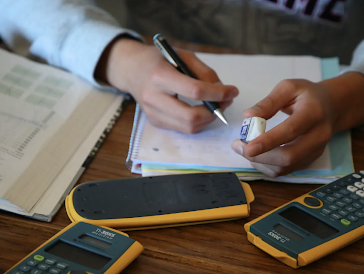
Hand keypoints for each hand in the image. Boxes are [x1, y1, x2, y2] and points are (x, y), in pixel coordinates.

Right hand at [97, 38, 238, 132]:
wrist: (131, 70)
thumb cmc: (159, 60)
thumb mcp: (182, 55)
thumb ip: (204, 72)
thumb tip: (222, 91)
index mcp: (159, 76)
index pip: (194, 90)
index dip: (218, 93)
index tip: (233, 91)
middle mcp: (153, 97)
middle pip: (191, 116)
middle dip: (214, 112)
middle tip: (226, 102)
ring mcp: (152, 113)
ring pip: (189, 127)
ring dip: (208, 119)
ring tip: (216, 105)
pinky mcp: (155, 122)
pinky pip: (183, 129)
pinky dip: (198, 122)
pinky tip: (203, 110)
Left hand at [231, 72, 363, 176]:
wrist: (332, 107)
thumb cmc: (307, 95)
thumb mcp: (288, 88)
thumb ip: (268, 102)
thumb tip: (248, 116)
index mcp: (313, 113)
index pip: (290, 131)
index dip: (268, 142)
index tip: (247, 147)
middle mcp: (318, 135)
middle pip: (289, 156)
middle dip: (260, 156)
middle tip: (238, 147)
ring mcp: (316, 151)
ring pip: (285, 167)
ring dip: (260, 162)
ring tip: (245, 149)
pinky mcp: (310, 160)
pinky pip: (285, 171)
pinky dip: (267, 166)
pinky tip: (258, 155)